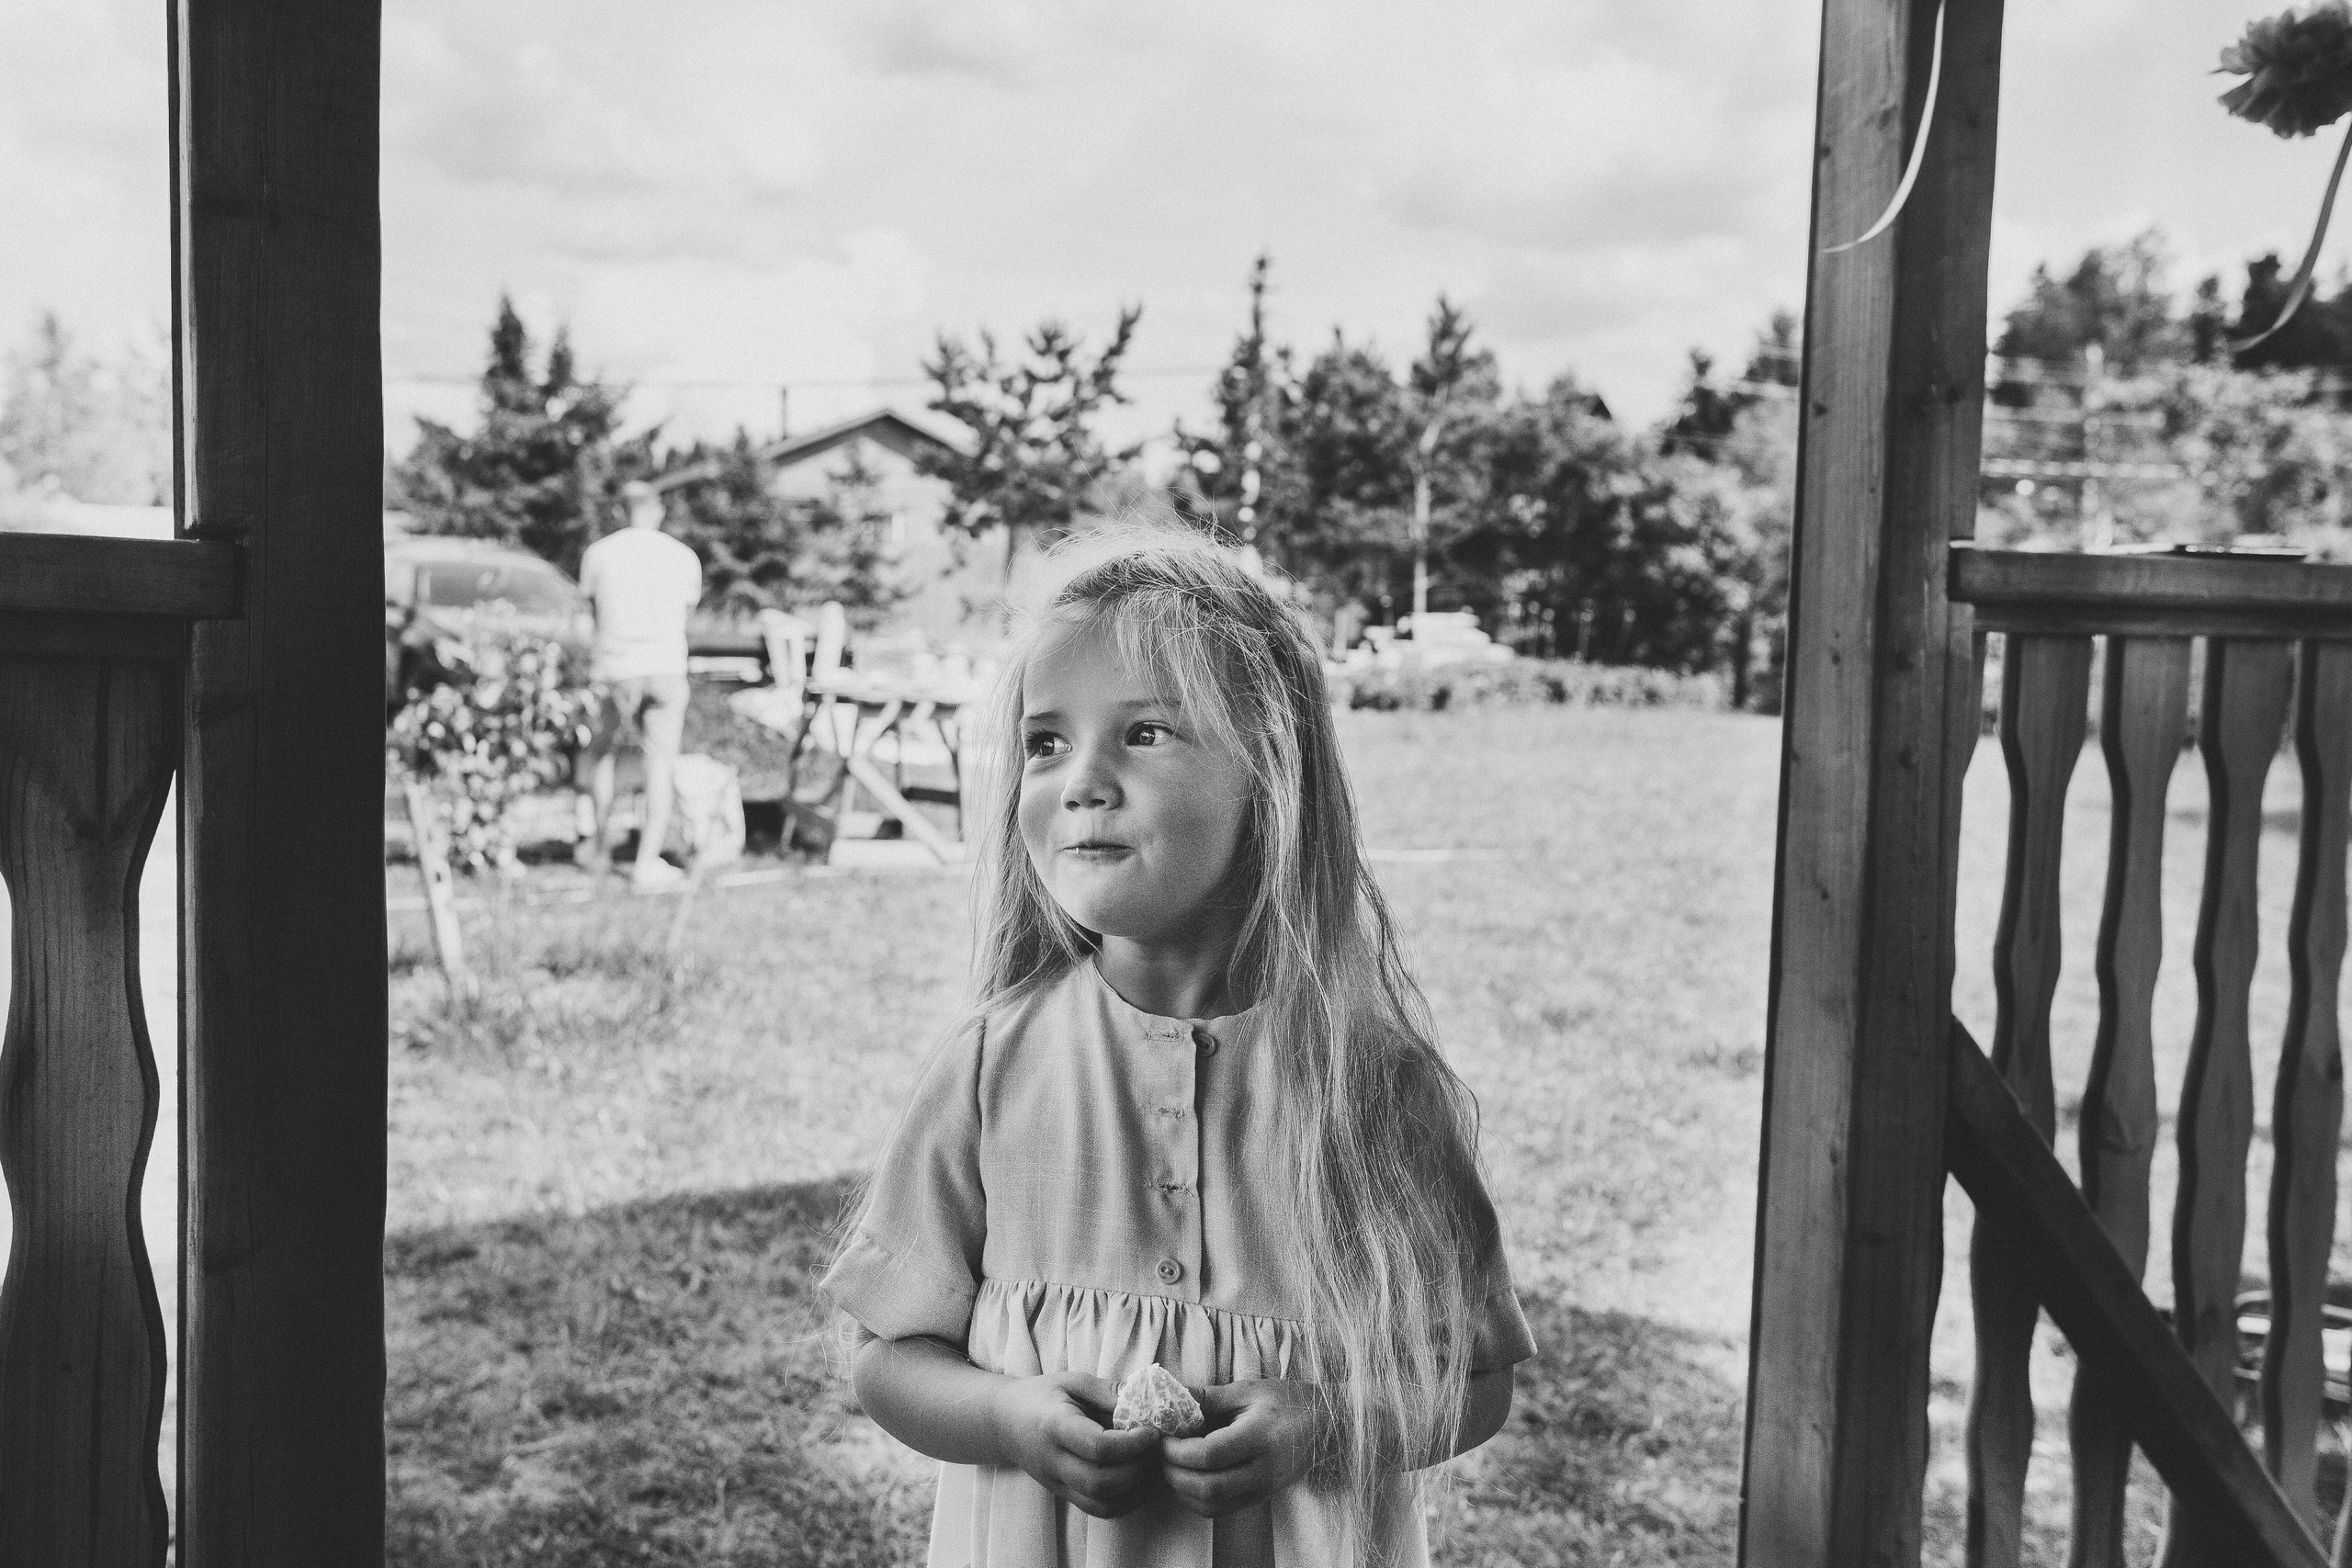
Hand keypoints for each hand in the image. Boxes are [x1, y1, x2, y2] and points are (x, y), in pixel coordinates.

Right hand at [989, 1372, 1162, 1518]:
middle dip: (1139, 1470)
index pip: (1098, 1447)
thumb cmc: (1041, 1396)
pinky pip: (1098, 1510)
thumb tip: (1145, 1403)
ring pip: (1101, 1504)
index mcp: (1055, 1426)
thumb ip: (1107, 1391)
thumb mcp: (1072, 1381)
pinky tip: (1137, 1481)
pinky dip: (1124, 1502)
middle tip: (1155, 1450)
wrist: (1003, 1421)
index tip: (1152, 1432)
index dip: (1132, 1444)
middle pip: (1101, 1483)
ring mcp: (1056, 1483)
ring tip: (1149, 1466)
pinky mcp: (1063, 1495)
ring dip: (1135, 1491)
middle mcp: (1053, 1461)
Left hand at [1161, 1379, 1326, 1517]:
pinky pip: (1222, 1509)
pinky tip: (1189, 1479)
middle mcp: (1263, 1469)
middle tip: (1160, 1454)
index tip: (1163, 1437)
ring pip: (1213, 1505)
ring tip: (1171, 1466)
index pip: (1210, 1455)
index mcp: (1260, 1436)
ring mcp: (1263, 1488)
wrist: (1326, 1425)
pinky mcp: (1261, 1498)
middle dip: (1174, 1473)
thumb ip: (1208, 1396)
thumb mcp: (1248, 1390)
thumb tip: (1171, 1395)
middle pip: (1208, 1487)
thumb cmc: (1287, 1401)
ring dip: (1183, 1491)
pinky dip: (1197, 1500)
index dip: (1178, 1450)